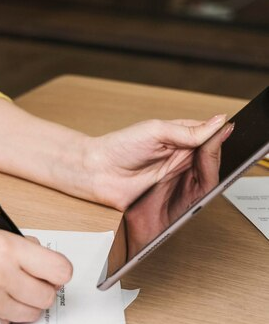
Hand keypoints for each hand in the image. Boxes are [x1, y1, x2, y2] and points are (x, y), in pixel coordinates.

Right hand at [0, 230, 72, 323]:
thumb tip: (39, 253)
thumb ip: (12, 245)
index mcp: (2, 245)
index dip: (55, 271)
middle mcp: (0, 273)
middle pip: (48, 295)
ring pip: (32, 313)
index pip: (58, 268)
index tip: (49, 271)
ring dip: (22, 305)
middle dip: (38, 289)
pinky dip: (3, 318)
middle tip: (22, 282)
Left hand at [86, 114, 233, 210]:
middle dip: (218, 151)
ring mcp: (179, 181)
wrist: (97, 172)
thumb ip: (188, 130)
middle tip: (221, 142)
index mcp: (178, 141)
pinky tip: (206, 178)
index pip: (207, 138)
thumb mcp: (155, 131)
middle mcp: (181, 161)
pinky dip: (206, 187)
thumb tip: (218, 121)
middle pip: (211, 159)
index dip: (218, 135)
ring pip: (209, 177)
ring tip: (210, 156)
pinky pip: (199, 196)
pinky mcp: (176, 201)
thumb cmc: (120, 147)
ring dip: (213, 167)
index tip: (227, 129)